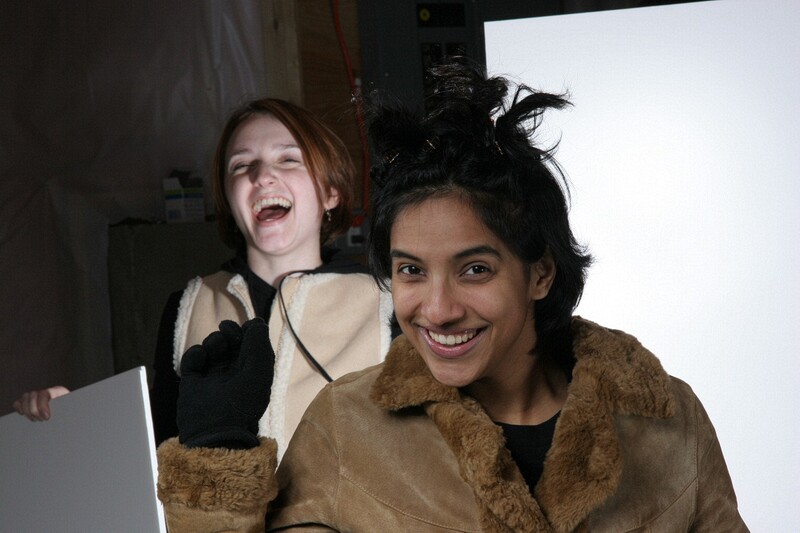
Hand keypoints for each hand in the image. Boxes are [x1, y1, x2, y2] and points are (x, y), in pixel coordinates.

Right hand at [12, 386, 69, 420]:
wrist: (72, 414)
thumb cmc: (73, 414)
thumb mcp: (72, 412)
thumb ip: (69, 411)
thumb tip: (70, 415)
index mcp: (59, 391)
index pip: (44, 393)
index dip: (42, 406)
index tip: (46, 417)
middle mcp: (47, 391)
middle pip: (32, 395)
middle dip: (34, 410)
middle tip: (41, 420)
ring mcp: (38, 396)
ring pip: (25, 397)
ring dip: (27, 410)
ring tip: (35, 419)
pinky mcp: (30, 402)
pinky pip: (19, 401)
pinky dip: (19, 407)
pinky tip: (23, 415)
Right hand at [177, 318, 273, 448]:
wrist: (214, 431)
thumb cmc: (242, 403)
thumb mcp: (258, 371)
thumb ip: (259, 344)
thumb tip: (256, 322)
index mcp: (254, 370)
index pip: (252, 342)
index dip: (249, 331)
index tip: (247, 329)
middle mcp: (235, 371)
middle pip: (232, 339)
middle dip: (230, 331)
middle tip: (227, 330)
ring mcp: (213, 375)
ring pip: (213, 345)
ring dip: (213, 341)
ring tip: (214, 351)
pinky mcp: (193, 380)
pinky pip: (193, 357)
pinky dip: (195, 354)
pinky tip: (200, 361)